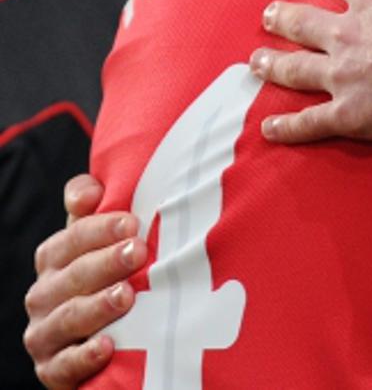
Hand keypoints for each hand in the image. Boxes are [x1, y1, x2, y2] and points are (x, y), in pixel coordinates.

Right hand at [23, 174, 146, 388]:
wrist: (111, 344)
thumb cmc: (112, 280)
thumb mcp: (105, 244)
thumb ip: (94, 215)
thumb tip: (90, 191)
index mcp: (55, 260)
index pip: (70, 239)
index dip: (98, 228)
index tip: (132, 222)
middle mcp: (44, 295)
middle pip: (72, 275)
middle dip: (106, 262)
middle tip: (138, 252)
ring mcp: (46, 334)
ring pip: (68, 317)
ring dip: (97, 305)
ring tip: (127, 295)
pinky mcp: (53, 370)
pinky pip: (64, 365)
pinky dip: (84, 355)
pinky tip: (108, 345)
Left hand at [255, 0, 371, 143]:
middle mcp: (349, 35)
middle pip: (305, 23)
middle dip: (284, 17)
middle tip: (269, 15)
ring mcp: (345, 76)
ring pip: (297, 69)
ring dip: (274, 65)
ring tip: (255, 62)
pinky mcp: (351, 114)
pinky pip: (311, 122)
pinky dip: (289, 127)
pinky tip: (268, 129)